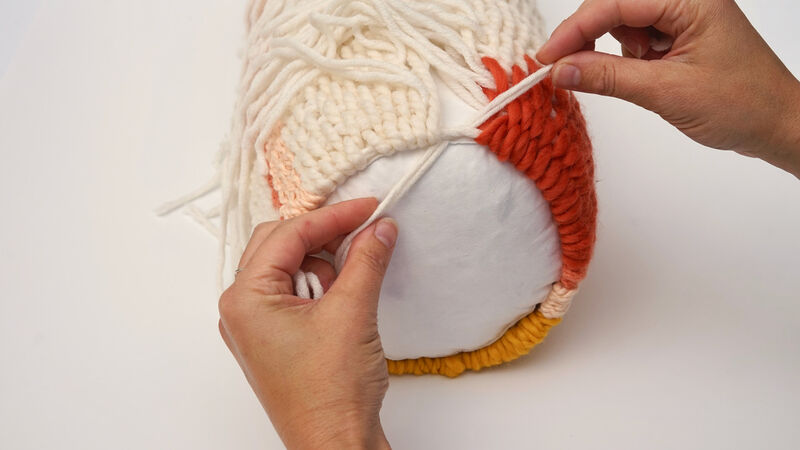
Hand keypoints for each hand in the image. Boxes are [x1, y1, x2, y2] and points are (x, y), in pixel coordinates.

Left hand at [218, 198, 396, 449]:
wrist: (336, 446)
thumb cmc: (329, 395)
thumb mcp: (352, 313)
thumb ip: (366, 260)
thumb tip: (379, 228)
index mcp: (245, 298)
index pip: (288, 234)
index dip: (333, 216)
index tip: (368, 208)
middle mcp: (243, 309)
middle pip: (282, 245)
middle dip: (325, 239)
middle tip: (365, 233)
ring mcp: (259, 326)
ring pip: (292, 269)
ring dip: (326, 268)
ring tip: (350, 295)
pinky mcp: (279, 339)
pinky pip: (298, 295)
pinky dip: (325, 289)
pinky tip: (346, 303)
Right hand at [537, 0, 799, 177]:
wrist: (777, 125)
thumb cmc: (742, 104)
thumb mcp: (666, 92)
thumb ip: (608, 78)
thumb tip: (560, 71)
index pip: (615, 3)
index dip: (575, 29)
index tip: (546, 58)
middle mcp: (685, 0)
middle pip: (614, 7)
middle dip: (586, 38)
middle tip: (560, 70)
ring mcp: (682, 16)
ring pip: (621, 23)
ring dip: (609, 50)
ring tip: (629, 79)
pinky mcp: (678, 35)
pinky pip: (635, 39)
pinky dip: (624, 59)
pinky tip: (640, 77)